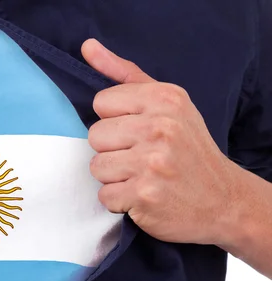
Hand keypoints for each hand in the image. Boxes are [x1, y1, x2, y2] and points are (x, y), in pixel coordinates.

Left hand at [81, 39, 240, 244]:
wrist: (223, 200)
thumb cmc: (188, 148)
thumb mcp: (168, 104)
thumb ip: (125, 75)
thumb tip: (88, 48)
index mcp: (165, 99)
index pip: (101, 102)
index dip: (114, 120)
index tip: (137, 131)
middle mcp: (160, 127)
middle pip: (95, 135)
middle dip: (112, 150)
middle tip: (141, 158)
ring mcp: (152, 162)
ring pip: (96, 167)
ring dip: (114, 177)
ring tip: (142, 177)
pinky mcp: (144, 195)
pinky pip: (105, 196)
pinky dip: (120, 202)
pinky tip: (142, 196)